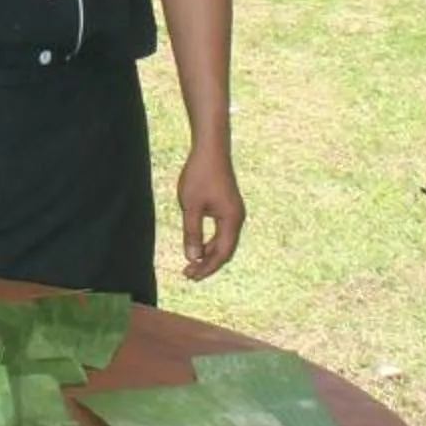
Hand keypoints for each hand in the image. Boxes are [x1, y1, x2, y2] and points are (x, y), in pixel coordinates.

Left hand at [176, 141, 244, 280]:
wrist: (210, 149)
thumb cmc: (200, 175)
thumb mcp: (191, 206)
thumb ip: (192, 233)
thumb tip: (192, 258)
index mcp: (231, 220)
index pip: (221, 253)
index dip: (206, 267)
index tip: (189, 276)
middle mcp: (237, 218)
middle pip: (224, 250)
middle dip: (207, 264)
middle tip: (188, 274)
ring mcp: (234, 212)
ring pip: (223, 241)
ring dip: (208, 253)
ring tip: (191, 263)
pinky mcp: (228, 206)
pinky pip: (221, 231)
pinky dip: (210, 241)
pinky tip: (198, 245)